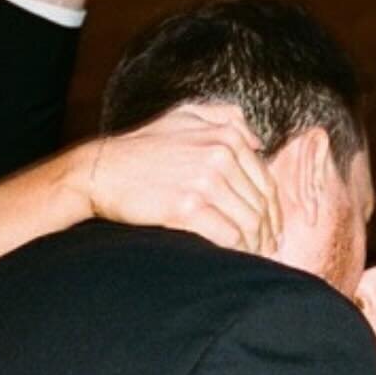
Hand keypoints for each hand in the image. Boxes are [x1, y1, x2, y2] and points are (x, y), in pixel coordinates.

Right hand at [79, 103, 280, 254]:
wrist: (102, 170)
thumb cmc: (143, 147)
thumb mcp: (184, 116)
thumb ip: (225, 119)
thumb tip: (257, 141)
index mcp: (225, 136)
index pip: (265, 181)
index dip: (273, 209)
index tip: (272, 227)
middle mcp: (220, 155)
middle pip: (260, 204)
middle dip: (268, 230)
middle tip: (269, 247)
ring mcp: (205, 181)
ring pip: (249, 222)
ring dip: (256, 244)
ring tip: (255, 255)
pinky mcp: (189, 207)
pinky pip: (229, 236)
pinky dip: (238, 251)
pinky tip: (236, 258)